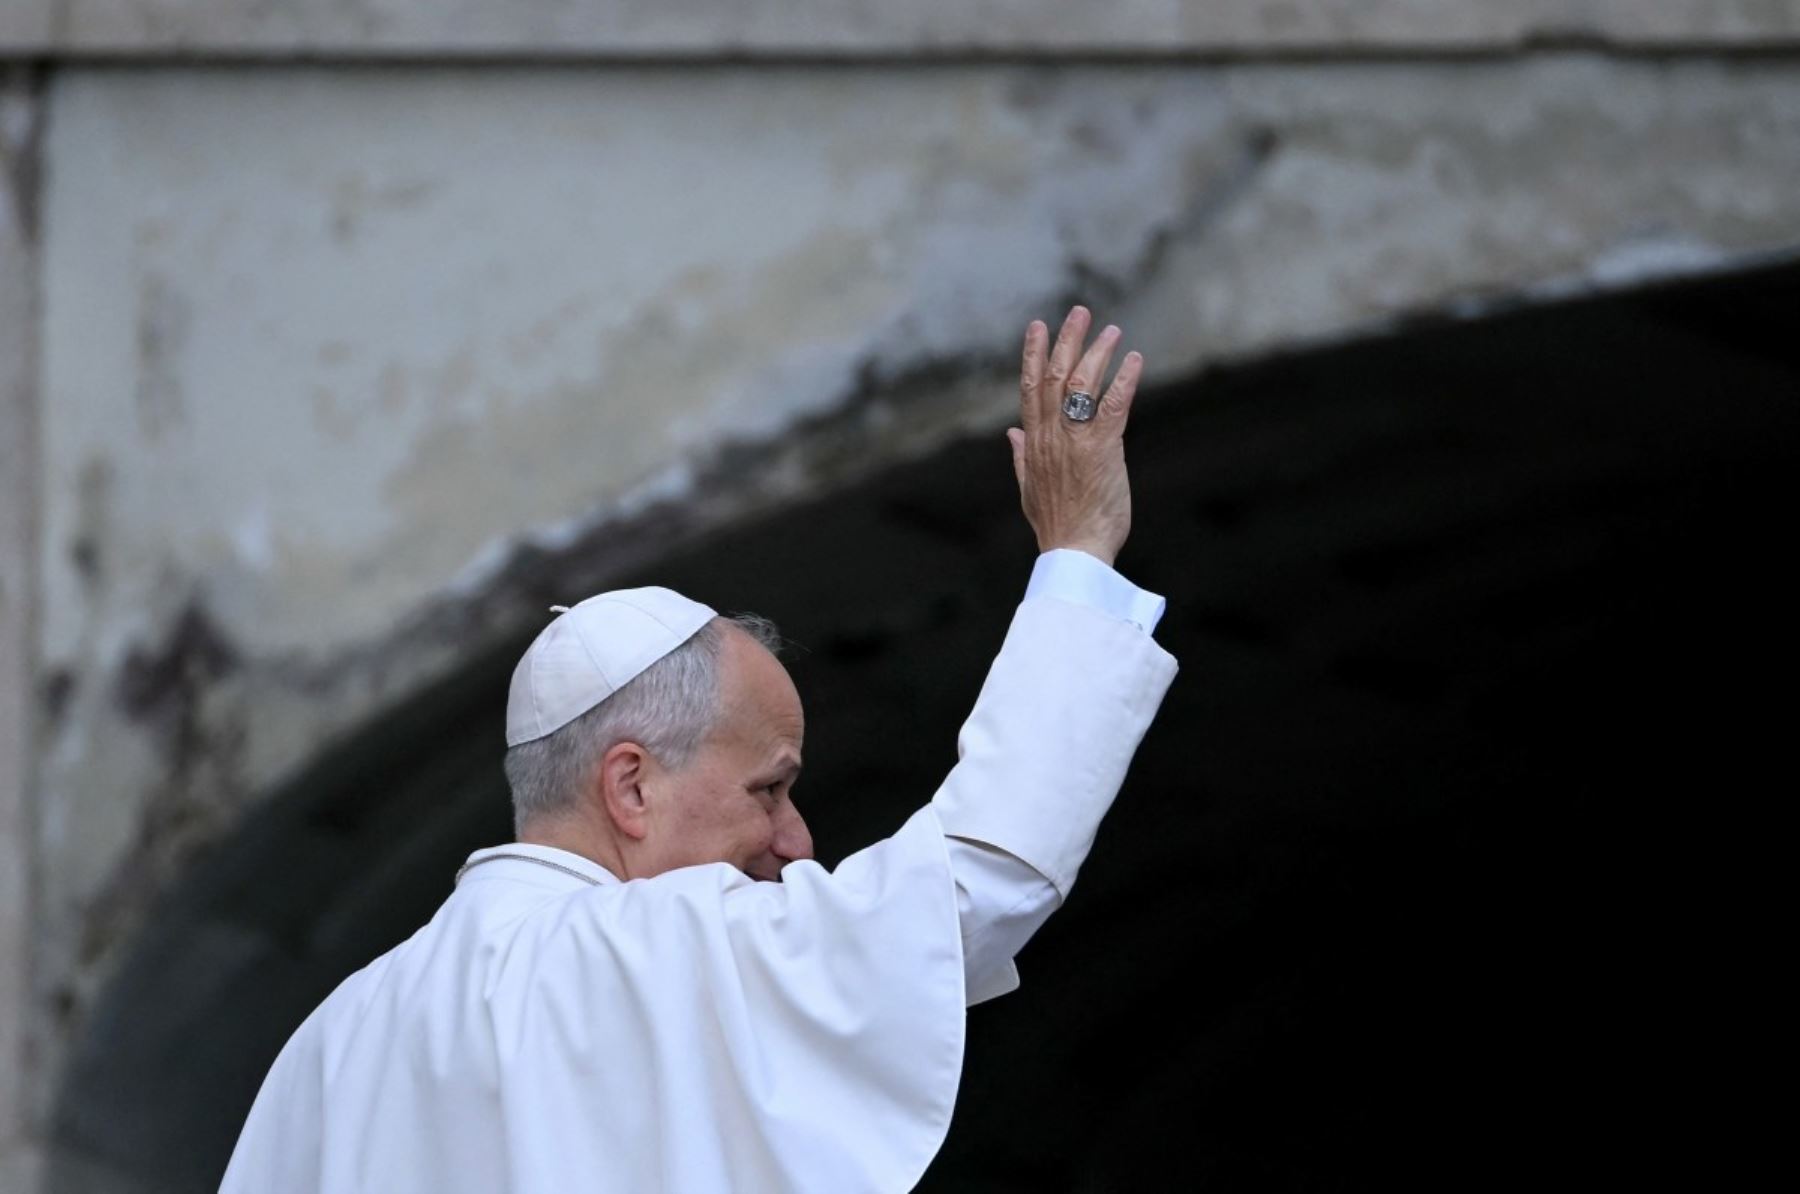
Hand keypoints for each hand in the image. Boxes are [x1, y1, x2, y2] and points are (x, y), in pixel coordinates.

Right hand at [1006, 305, 1142, 567]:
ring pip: (1082, 384)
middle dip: (1067, 341)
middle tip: (1080, 312)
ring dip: (1098, 352)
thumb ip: (1020, 458)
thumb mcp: (1028, 489)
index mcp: (1033, 444)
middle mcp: (1050, 436)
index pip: (1030, 388)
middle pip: (1056, 376)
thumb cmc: (1057, 525)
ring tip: (1113, 331)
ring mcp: (1075, 441)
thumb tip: (1011, 433)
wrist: (1074, 551)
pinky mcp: (1102, 450)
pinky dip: (1124, 380)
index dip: (1034, 354)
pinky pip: (1112, 406)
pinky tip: (1135, 360)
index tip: (1038, 327)